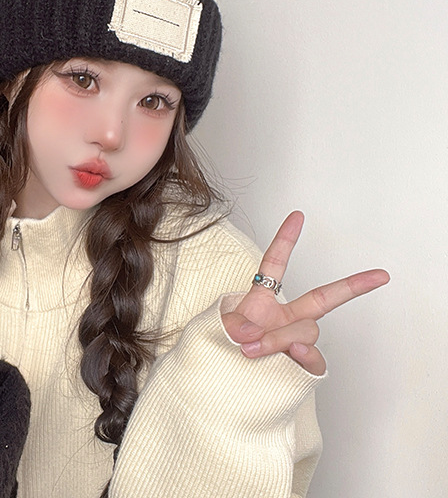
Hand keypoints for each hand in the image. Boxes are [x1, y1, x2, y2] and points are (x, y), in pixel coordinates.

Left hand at [221, 211, 389, 375]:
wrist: (218, 382)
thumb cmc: (219, 349)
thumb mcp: (220, 331)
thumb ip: (240, 328)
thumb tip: (261, 337)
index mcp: (262, 300)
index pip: (275, 264)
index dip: (285, 239)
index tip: (298, 215)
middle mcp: (283, 317)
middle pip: (321, 299)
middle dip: (353, 286)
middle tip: (380, 276)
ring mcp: (295, 341)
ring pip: (306, 330)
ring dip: (280, 338)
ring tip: (251, 349)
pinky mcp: (301, 367)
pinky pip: (314, 360)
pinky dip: (304, 357)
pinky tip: (293, 358)